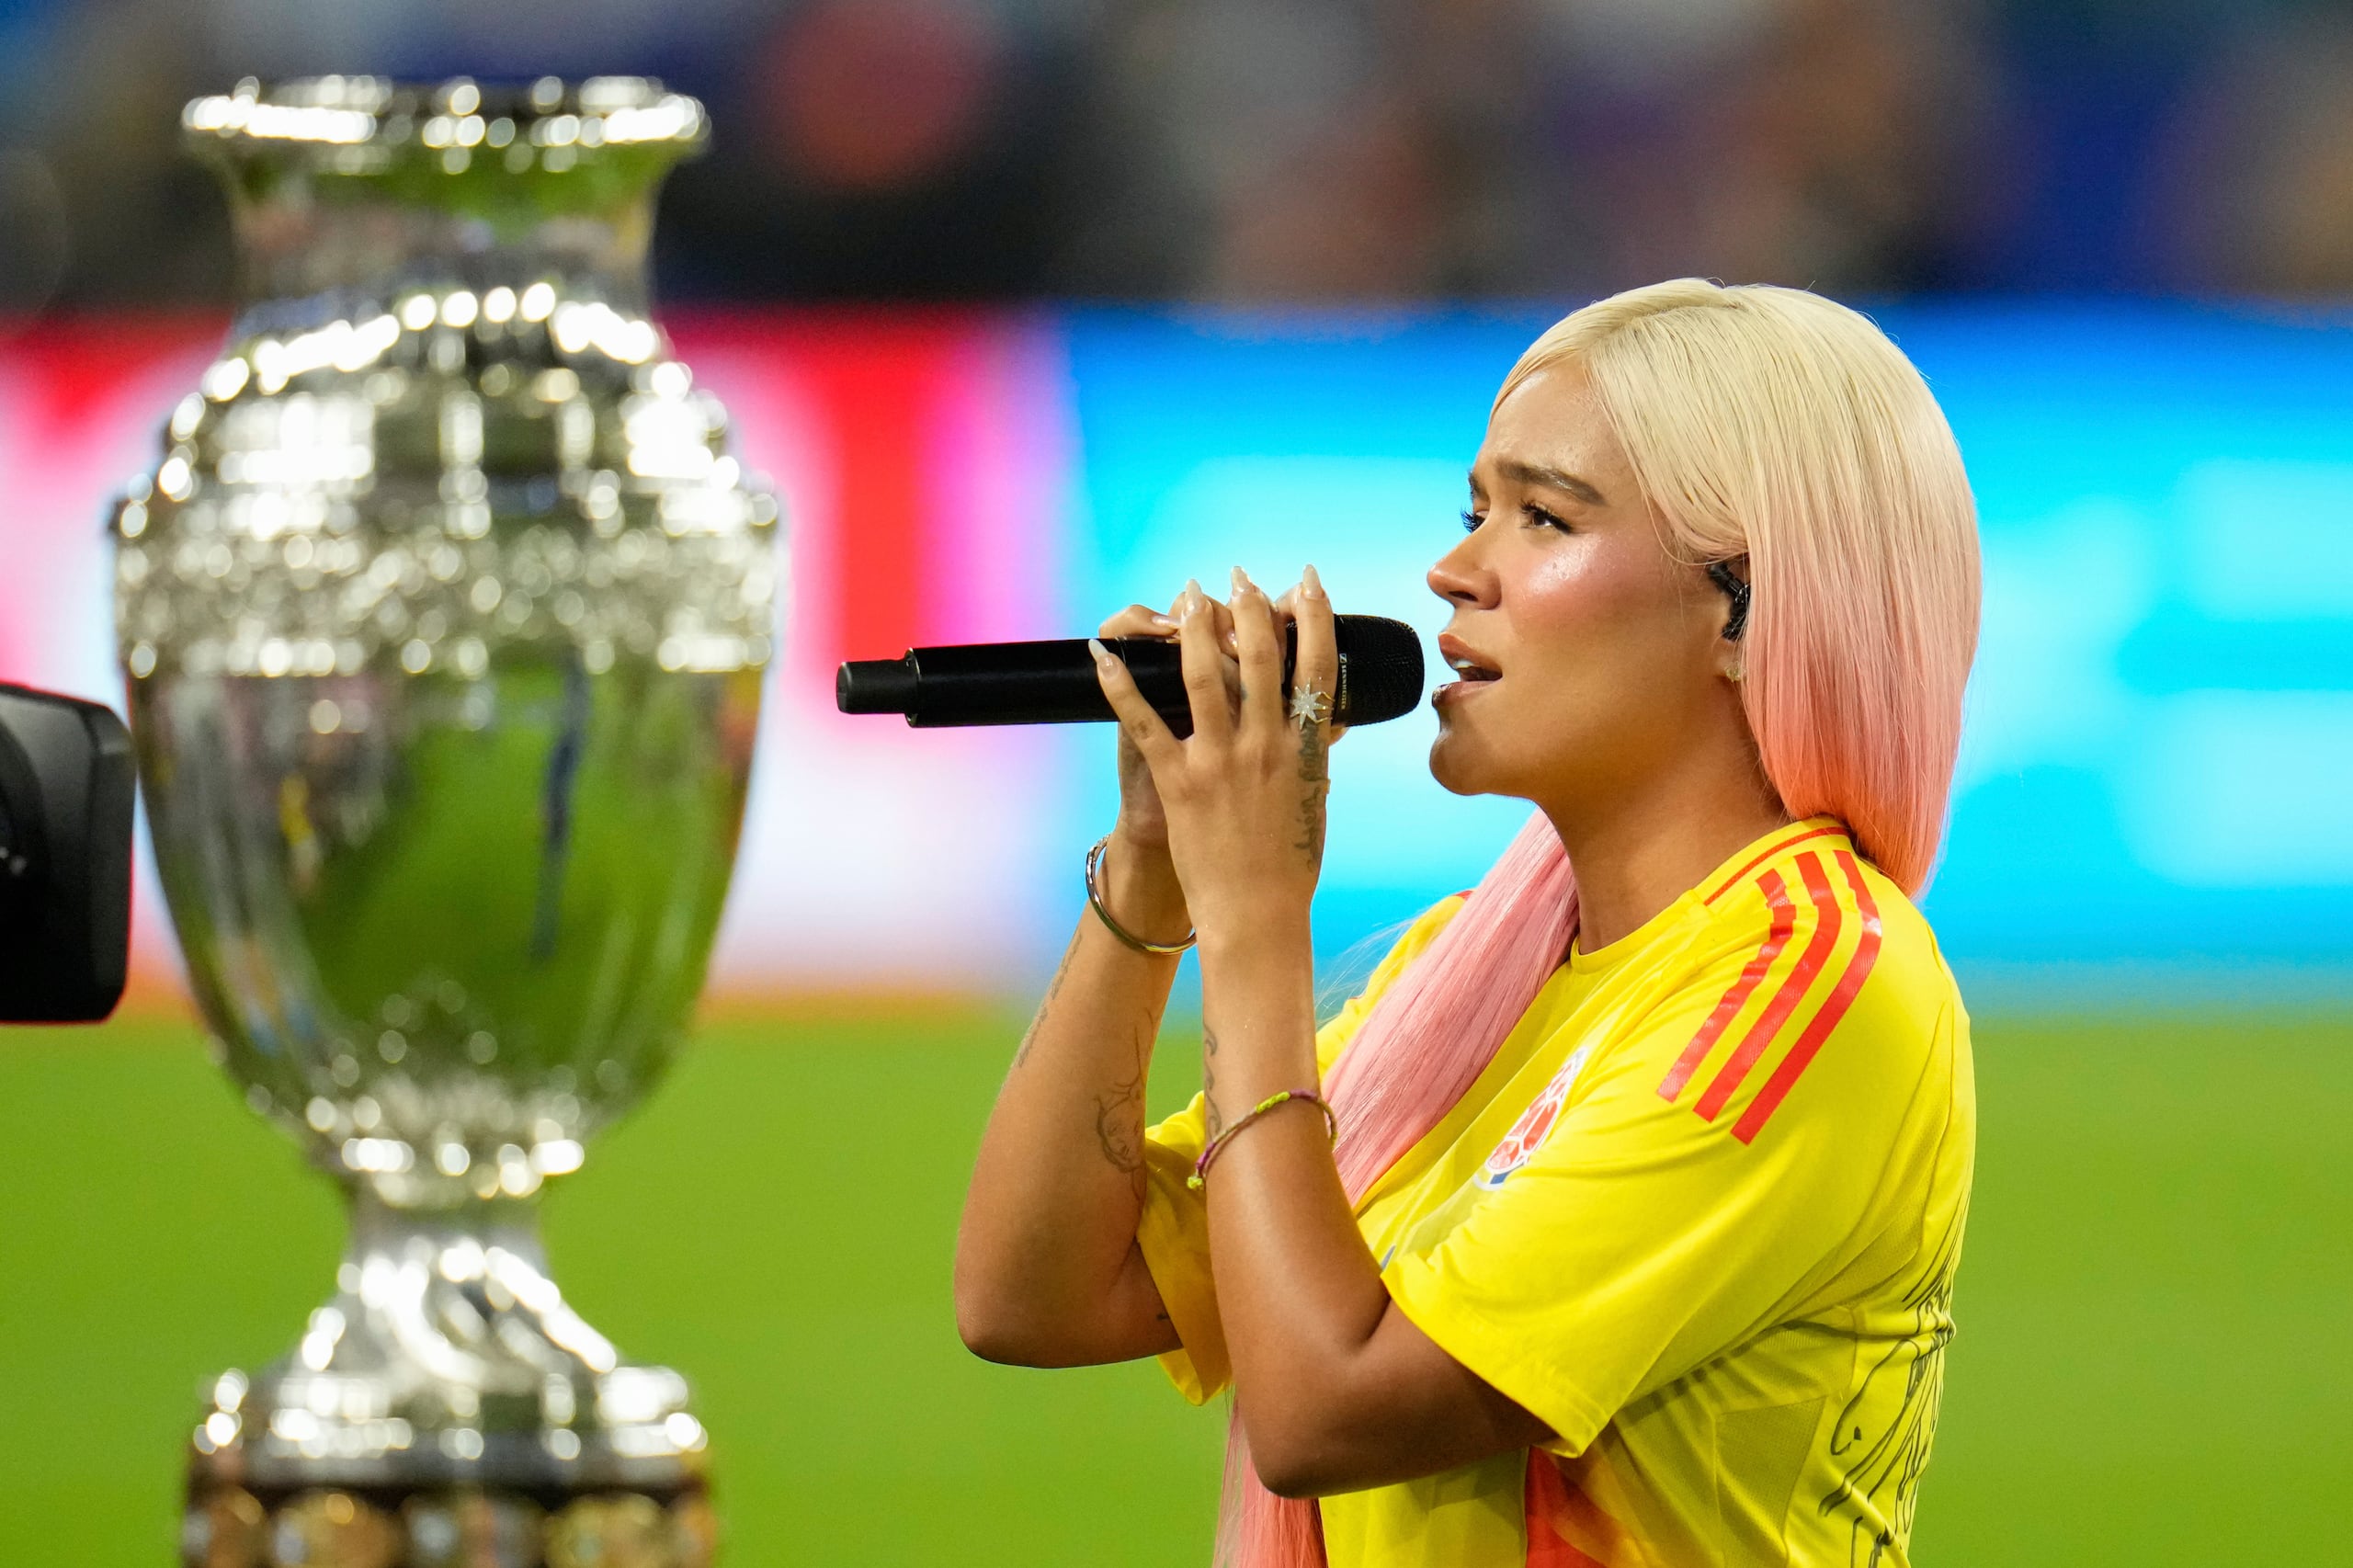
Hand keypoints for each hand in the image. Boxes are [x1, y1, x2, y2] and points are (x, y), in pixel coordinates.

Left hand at [1091, 566, 1338, 943]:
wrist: (1256, 912)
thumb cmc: (1291, 861)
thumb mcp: (1316, 797)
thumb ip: (1316, 752)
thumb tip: (1328, 717)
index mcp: (1305, 747)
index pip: (1317, 664)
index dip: (1314, 615)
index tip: (1306, 580)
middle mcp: (1266, 745)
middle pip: (1261, 654)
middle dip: (1249, 605)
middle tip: (1236, 576)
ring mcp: (1220, 761)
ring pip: (1206, 673)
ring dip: (1196, 624)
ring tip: (1189, 593)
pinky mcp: (1180, 781)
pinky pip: (1145, 719)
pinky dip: (1120, 681)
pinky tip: (1105, 652)